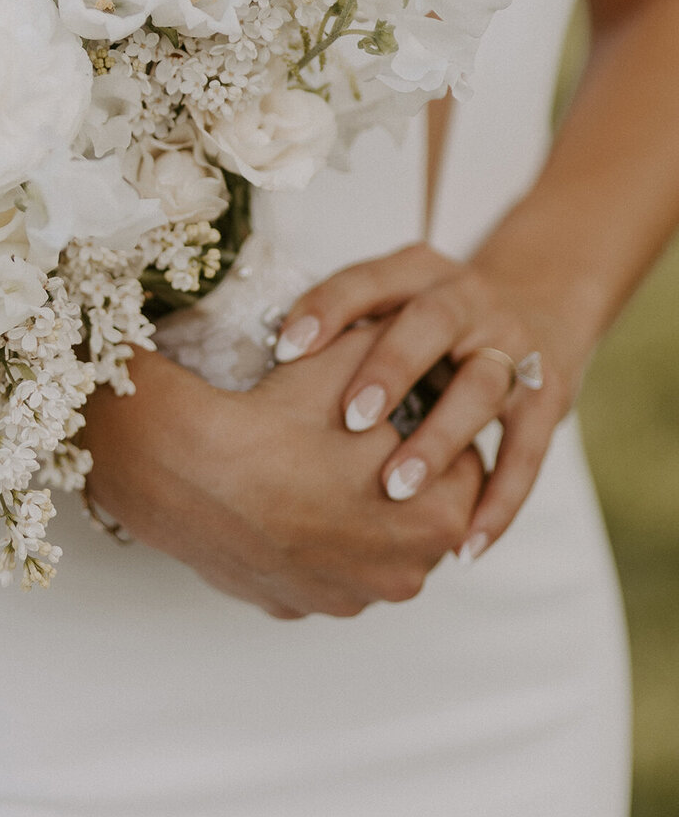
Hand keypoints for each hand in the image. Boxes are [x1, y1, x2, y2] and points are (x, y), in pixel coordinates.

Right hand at [81, 322, 483, 618]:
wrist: (182, 469)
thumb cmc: (276, 417)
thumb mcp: (352, 364)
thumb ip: (399, 347)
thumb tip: (417, 323)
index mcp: (434, 522)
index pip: (464, 468)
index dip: (435, 426)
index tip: (404, 404)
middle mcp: (401, 578)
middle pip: (421, 515)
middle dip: (402, 475)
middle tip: (361, 432)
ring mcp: (345, 600)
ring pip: (370, 549)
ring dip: (359, 514)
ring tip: (318, 463)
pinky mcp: (294, 607)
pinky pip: (319, 570)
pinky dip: (310, 540)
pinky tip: (282, 496)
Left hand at [271, 243, 590, 560]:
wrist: (538, 301)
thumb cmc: (426, 321)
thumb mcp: (389, 304)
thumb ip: (344, 330)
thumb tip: (268, 375)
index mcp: (417, 271)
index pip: (367, 280)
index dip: (327, 310)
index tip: (286, 350)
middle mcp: (468, 299)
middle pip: (430, 323)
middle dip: (391, 370)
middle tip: (353, 421)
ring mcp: (514, 345)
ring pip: (481, 388)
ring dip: (439, 440)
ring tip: (397, 488)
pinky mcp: (548, 396)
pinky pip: (527, 452)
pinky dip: (499, 502)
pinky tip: (466, 545)